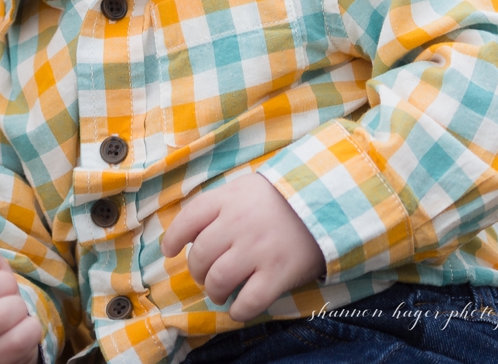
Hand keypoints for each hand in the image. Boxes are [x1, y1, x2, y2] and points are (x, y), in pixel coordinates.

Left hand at [162, 173, 324, 321]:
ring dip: (214, 291)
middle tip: (204, 276)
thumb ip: (219, 205)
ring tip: (219, 293)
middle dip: (197, 271)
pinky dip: (239, 310)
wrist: (329, 200)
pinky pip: (250, 300)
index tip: (169, 251)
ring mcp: (258, 250)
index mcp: (226, 200)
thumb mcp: (245, 188)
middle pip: (200, 256)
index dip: (173, 239)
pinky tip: (238, 310)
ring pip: (219, 279)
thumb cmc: (283, 196)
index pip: (188, 220)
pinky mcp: (279, 272)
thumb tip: (192, 232)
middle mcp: (237, 225)